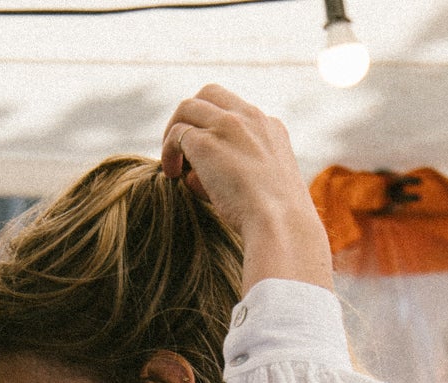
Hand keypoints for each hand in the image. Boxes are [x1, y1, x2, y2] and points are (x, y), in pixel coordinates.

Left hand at [160, 86, 332, 294]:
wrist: (280, 224)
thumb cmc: (274, 220)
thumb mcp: (262, 188)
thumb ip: (233, 173)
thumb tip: (192, 176)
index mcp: (270, 127)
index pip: (235, 108)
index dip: (214, 124)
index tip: (207, 153)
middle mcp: (250, 118)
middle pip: (208, 93)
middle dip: (190, 116)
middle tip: (182, 150)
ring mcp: (228, 126)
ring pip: (187, 108)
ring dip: (173, 133)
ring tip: (173, 165)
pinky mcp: (207, 143)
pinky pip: (176, 134)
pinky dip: (167, 152)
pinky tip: (171, 175)